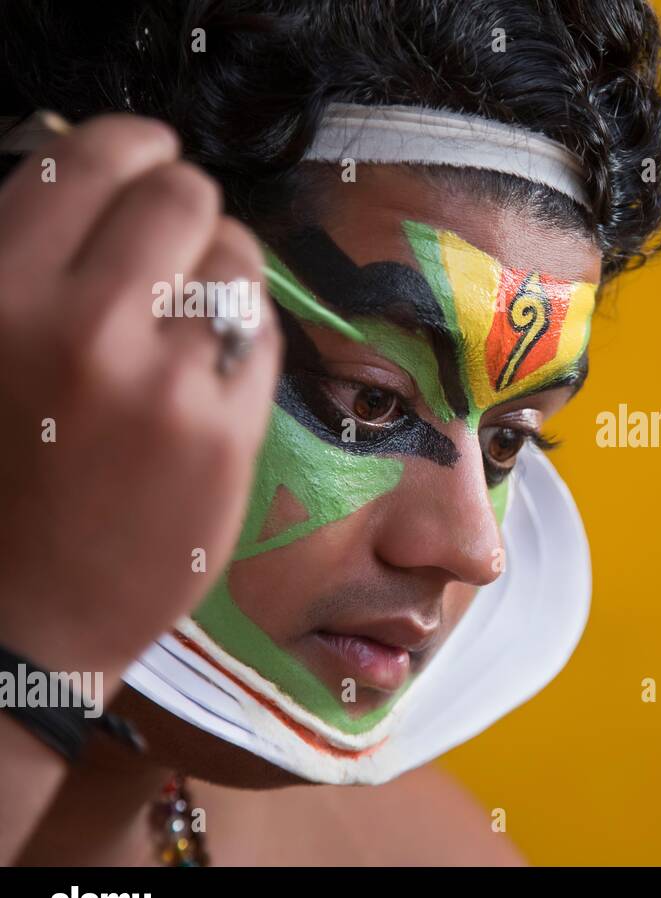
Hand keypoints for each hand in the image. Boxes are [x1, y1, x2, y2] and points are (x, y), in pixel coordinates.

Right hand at [0, 114, 280, 677]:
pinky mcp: (224, 433)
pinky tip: (214, 364)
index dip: (133, 144)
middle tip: (177, 240)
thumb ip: (27, 261)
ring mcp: (161, 382)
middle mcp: (77, 323)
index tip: (149, 153)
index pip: (90, 161)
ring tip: (194, 311)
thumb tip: (93, 172)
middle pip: (181, 196)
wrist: (19, 619)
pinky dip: (246, 333)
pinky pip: (263, 333)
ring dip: (223, 269)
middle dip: (187, 206)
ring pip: (237, 259)